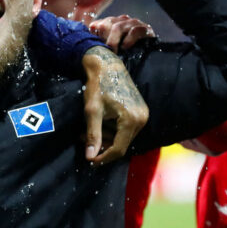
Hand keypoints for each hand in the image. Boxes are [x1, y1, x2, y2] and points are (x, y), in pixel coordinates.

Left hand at [81, 47, 148, 163]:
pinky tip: (100, 122)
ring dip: (106, 138)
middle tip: (83, 139)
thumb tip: (90, 157)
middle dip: (102, 146)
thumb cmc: (98, 86)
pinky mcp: (140, 111)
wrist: (107, 66)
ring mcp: (143, 115)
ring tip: (87, 130)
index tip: (89, 161)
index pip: (119, 149)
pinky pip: (126, 129)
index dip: (103, 158)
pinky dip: (112, 130)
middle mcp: (142, 119)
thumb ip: (93, 135)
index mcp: (131, 120)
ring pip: (124, 138)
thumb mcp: (92, 111)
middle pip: (122, 145)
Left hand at [89, 14, 155, 52]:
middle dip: (103, 38)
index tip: (93, 49)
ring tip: (113, 52)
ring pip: (118, 27)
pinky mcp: (145, 28)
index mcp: (111, 23)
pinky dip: (129, 40)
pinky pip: (134, 31)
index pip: (97, 25)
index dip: (94, 36)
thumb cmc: (127, 54)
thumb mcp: (112, 50)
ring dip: (113, 41)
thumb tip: (83, 52)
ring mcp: (133, 23)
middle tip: (103, 52)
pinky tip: (126, 48)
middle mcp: (121, 20)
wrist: (151, 57)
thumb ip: (100, 47)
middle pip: (106, 24)